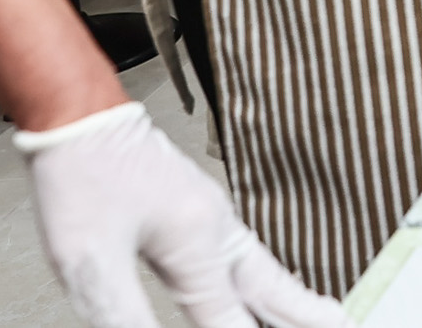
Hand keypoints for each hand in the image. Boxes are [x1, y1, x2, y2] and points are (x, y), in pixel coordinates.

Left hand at [17, 102, 348, 327]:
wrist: (80, 114)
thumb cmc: (79, 176)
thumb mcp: (89, 261)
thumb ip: (125, 314)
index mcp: (197, 243)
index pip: (229, 319)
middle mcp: (216, 230)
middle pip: (272, 290)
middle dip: (306, 316)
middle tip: (342, 326)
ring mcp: (212, 218)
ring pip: (264, 272)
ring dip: (291, 301)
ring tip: (320, 316)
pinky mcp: (199, 211)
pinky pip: (245, 258)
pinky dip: (265, 282)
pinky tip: (258, 290)